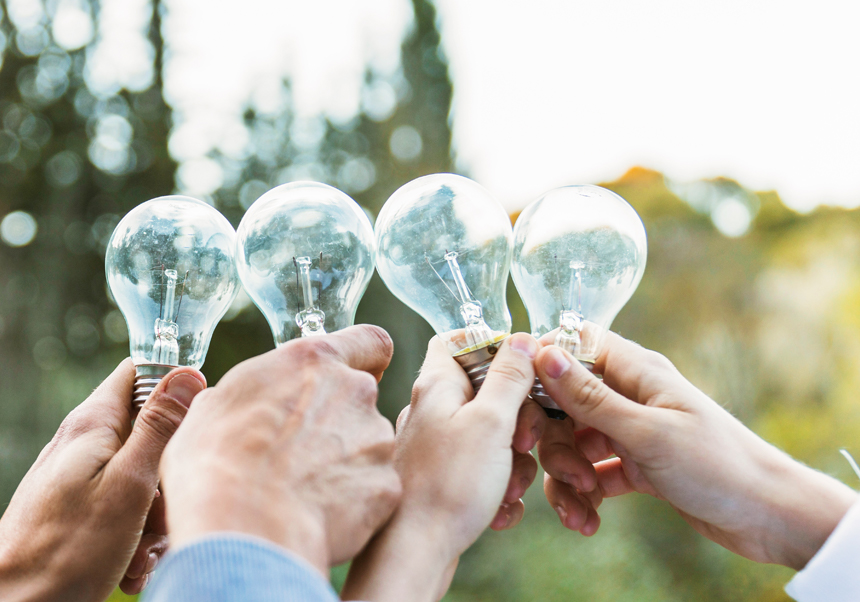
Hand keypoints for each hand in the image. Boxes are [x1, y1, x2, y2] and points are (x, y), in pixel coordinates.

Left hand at [0, 359, 204, 600]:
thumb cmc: (69, 549)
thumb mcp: (130, 482)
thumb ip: (159, 426)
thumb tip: (186, 375)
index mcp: (93, 424)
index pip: (139, 372)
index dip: (172, 386)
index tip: (193, 420)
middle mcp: (83, 443)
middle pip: (148, 432)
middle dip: (169, 470)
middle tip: (165, 508)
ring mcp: (79, 476)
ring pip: (141, 476)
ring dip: (155, 512)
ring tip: (144, 548)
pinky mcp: (78, 507)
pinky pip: (123, 506)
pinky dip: (135, 533)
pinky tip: (132, 562)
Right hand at [160, 325, 401, 574]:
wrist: (244, 528)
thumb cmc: (216, 464)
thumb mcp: (213, 408)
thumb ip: (250, 393)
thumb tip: (246, 404)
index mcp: (312, 361)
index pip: (369, 340)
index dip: (364, 359)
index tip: (347, 377)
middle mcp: (355, 391)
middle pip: (362, 398)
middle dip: (339, 419)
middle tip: (299, 451)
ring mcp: (377, 439)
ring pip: (370, 444)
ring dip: (346, 460)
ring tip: (302, 489)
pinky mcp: (386, 485)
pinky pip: (373, 487)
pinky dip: (353, 499)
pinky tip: (317, 513)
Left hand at [342, 333, 544, 601]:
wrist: (414, 553)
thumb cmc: (447, 486)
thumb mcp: (490, 422)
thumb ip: (508, 378)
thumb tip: (520, 338)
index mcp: (436, 385)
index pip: (458, 341)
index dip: (492, 348)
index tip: (521, 370)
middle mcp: (431, 410)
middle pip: (486, 392)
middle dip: (517, 419)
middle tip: (520, 443)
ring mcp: (434, 446)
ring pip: (490, 436)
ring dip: (512, 461)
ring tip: (506, 486)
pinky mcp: (441, 478)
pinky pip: (482, 470)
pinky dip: (497, 488)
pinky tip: (497, 508)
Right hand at [534, 332, 857, 568]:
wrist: (768, 516)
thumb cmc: (717, 464)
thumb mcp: (646, 432)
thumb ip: (590, 397)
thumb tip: (544, 354)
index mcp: (636, 371)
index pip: (574, 347)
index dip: (542, 369)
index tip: (522, 404)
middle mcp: (630, 395)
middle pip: (564, 403)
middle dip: (555, 442)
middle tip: (571, 475)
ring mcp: (631, 431)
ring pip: (574, 443)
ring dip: (568, 477)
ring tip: (582, 509)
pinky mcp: (636, 465)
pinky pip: (592, 472)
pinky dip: (584, 496)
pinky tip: (588, 520)